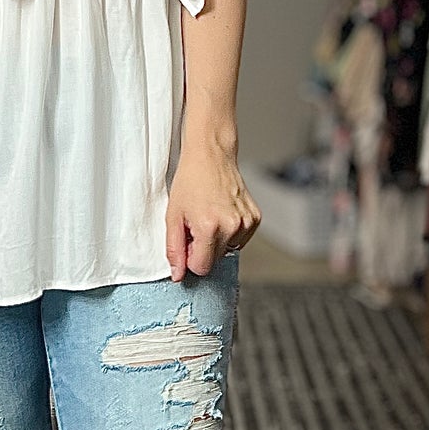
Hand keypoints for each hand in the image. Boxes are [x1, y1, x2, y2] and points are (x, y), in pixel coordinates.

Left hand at [165, 140, 261, 278]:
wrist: (211, 155)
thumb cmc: (190, 181)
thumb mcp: (173, 216)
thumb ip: (174, 249)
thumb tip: (177, 275)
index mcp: (210, 227)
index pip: (201, 268)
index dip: (190, 257)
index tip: (187, 240)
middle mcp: (232, 226)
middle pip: (215, 260)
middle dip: (203, 248)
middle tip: (196, 224)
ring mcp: (247, 223)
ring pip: (228, 251)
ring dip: (217, 240)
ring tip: (209, 216)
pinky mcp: (255, 218)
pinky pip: (240, 240)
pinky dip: (229, 232)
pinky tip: (222, 214)